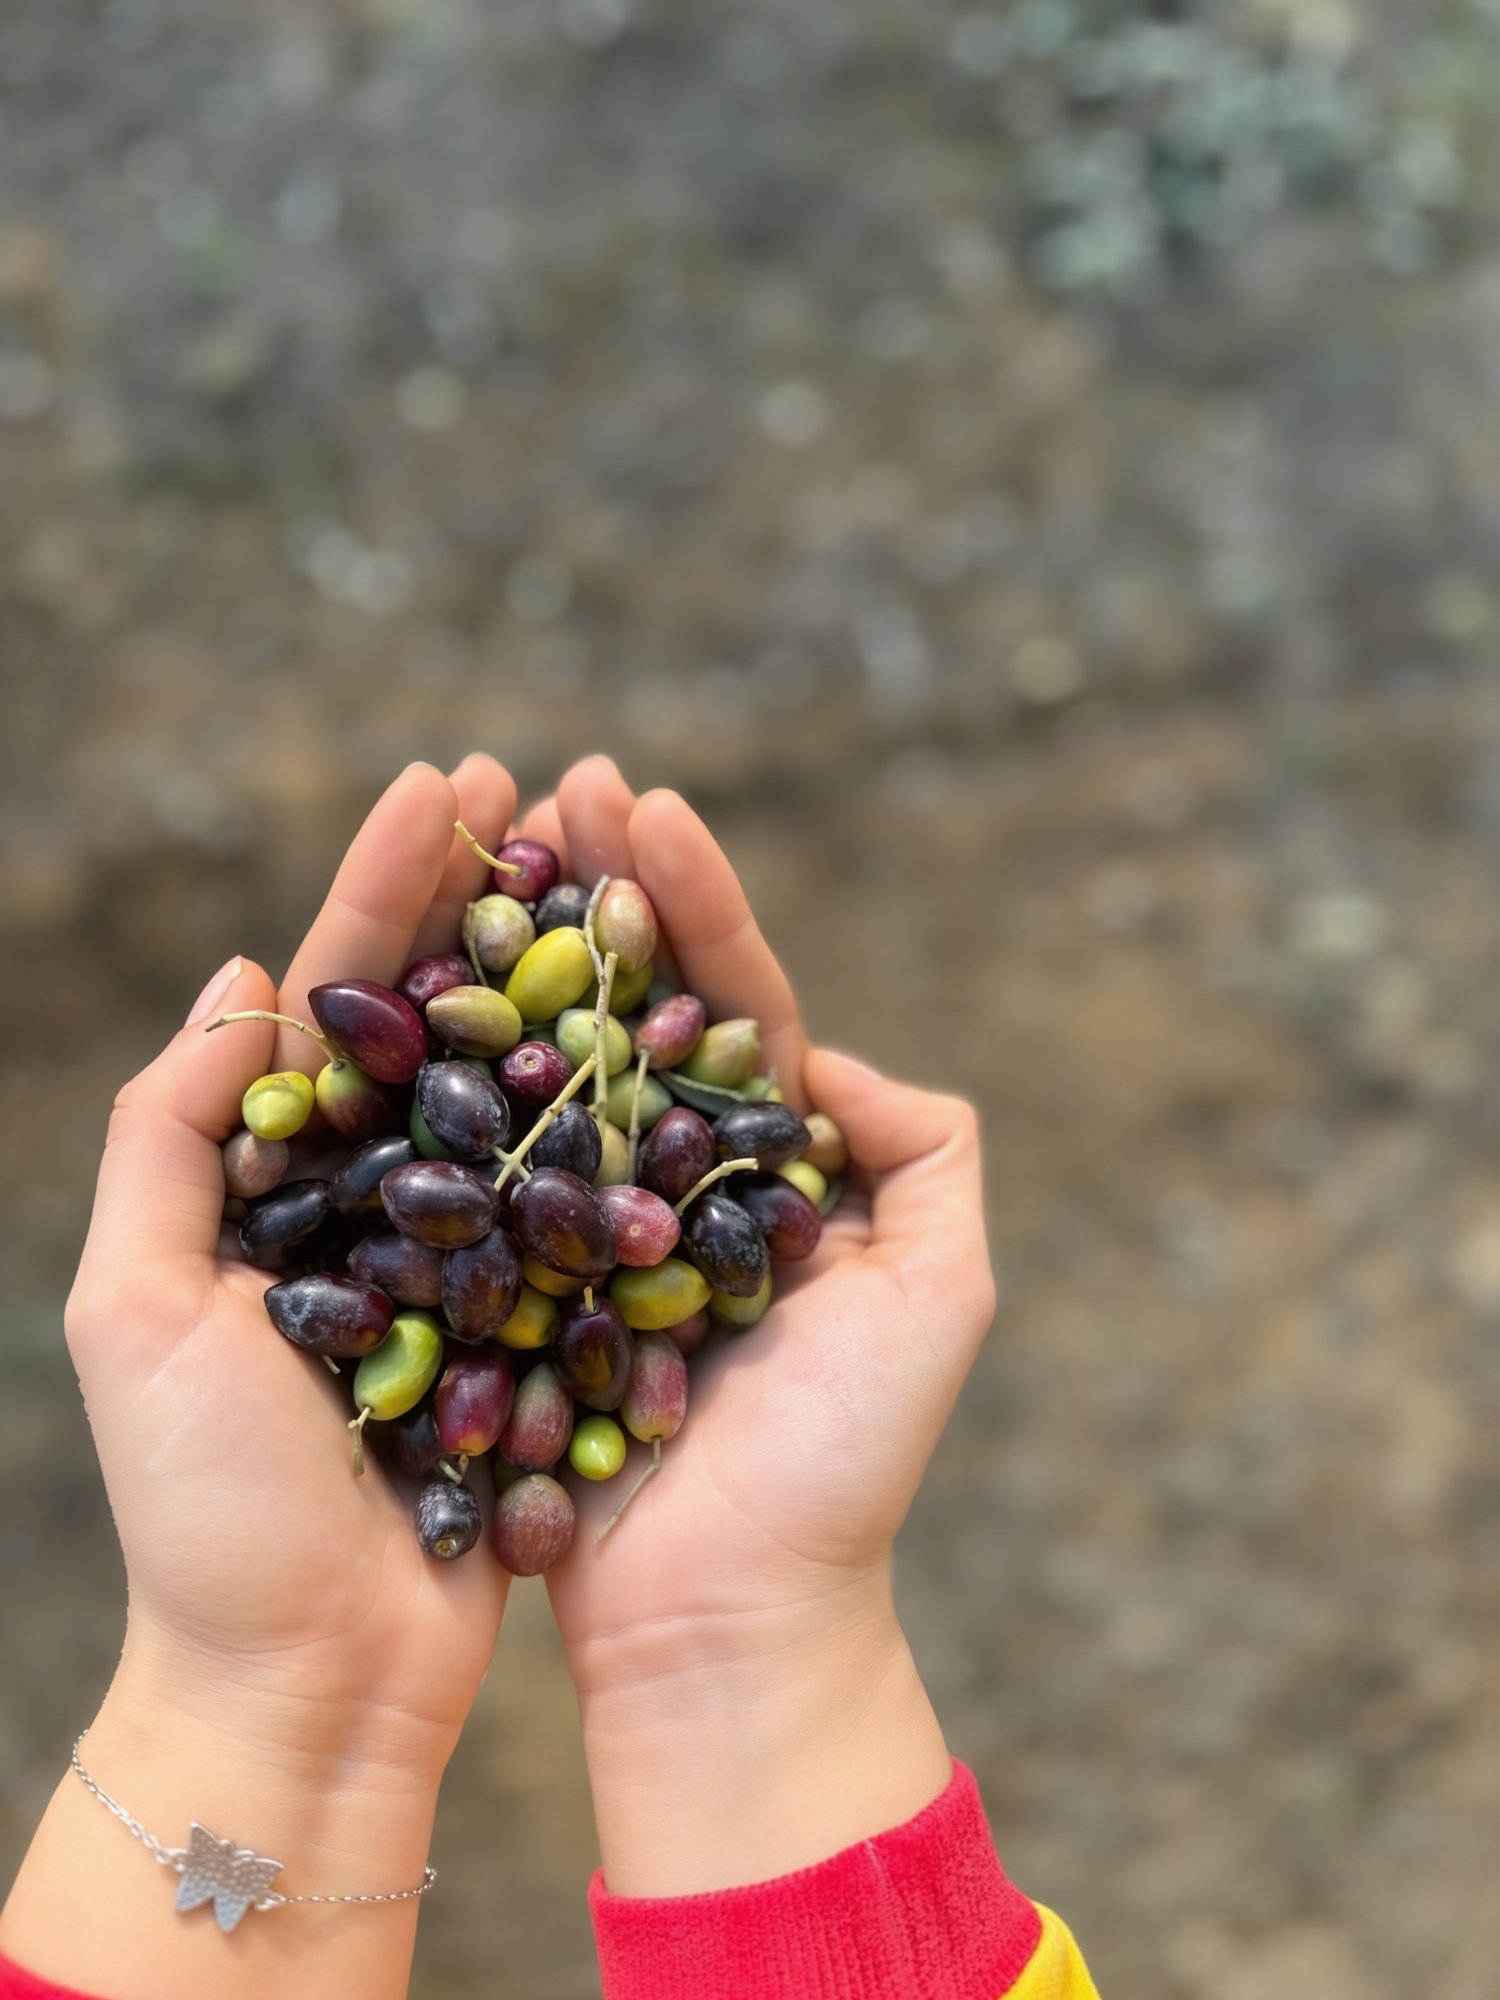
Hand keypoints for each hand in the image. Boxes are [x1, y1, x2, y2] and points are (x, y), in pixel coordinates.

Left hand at [1, 756, 521, 1998]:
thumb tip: (245, 976)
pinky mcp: (546, 1316)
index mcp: (276, 1176)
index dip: (389, 885)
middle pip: (443, 1013)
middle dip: (491, 895)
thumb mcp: (139, 1309)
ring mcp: (471, 1252)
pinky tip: (674, 1031)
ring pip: (529, 1084)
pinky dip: (627, 1110)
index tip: (449, 783)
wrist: (316, 1680)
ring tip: (628, 869)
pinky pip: (591, 1192)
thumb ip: (171, 1135)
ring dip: (573, 974)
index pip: (339, 995)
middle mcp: (381, 1196)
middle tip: (554, 786)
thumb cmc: (210, 1512)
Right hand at [518, 759, 997, 1894]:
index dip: (693, 903)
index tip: (646, 806)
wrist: (728, 1619)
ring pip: (552, 1065)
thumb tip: (836, 1063)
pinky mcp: (514, 1284)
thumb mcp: (940, 1293)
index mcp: (775, 1168)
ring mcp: (590, 1229)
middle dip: (600, 892)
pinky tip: (418, 988)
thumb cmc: (843, 1466)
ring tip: (482, 843)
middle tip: (555, 784)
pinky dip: (454, 1076)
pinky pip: (483, 1165)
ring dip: (521, 953)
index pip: (731, 1003)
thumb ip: (929, 1155)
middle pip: (633, 1007)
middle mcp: (678, 1182)